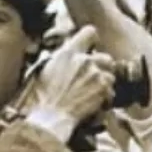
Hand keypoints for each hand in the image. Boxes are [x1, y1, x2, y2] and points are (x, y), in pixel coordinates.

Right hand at [27, 26, 114, 141]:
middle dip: (101, 68)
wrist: (49, 119)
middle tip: (91, 79)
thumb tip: (58, 55)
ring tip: (91, 94)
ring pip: (110, 74)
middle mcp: (84, 60)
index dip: (92, 40)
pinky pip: (111, 90)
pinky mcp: (104, 89)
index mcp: (68, 53)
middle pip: (106, 57)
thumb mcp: (43, 72)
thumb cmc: (40, 99)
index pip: (89, 32)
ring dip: (104, 84)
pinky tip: (94, 104)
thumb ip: (57, 60)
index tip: (91, 47)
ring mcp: (96, 74)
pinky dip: (105, 98)